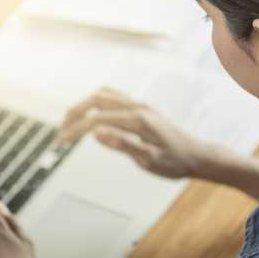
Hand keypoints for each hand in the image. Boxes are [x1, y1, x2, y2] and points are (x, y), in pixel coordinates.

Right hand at [57, 87, 207, 178]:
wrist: (197, 156)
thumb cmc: (175, 162)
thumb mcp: (149, 160)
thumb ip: (122, 145)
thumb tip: (95, 134)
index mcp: (138, 119)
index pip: (97, 119)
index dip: (76, 129)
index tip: (61, 142)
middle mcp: (138, 106)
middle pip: (96, 99)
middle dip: (74, 113)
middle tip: (61, 132)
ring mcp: (141, 105)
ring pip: (104, 95)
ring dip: (84, 106)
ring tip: (71, 125)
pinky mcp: (142, 108)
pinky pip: (114, 97)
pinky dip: (97, 104)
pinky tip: (91, 118)